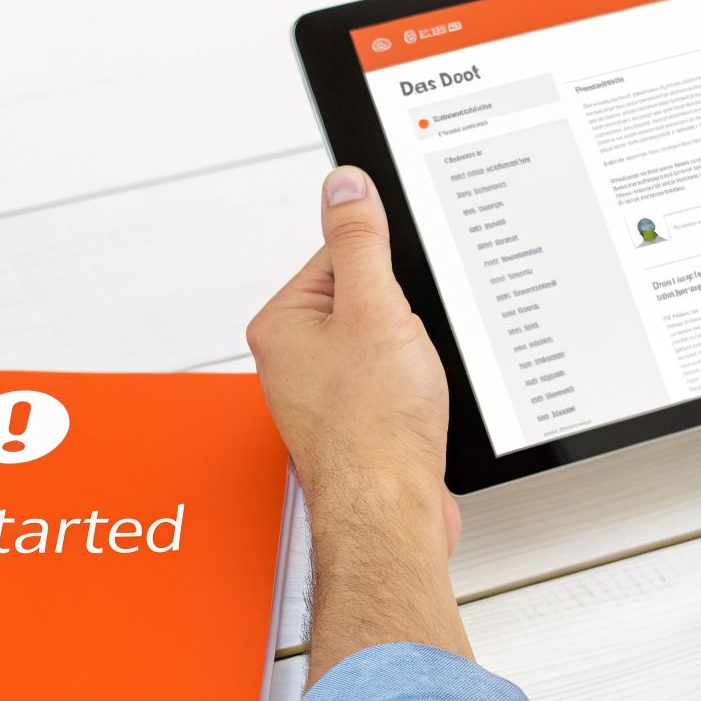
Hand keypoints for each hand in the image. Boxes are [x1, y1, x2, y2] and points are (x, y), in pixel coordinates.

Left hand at [248, 166, 466, 682]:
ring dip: (413, 358)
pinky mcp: (358, 427)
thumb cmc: (372, 431)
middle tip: (406, 349)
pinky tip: (418, 411)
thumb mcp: (374, 310)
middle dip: (402, 319)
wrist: (390, 515)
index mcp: (282, 325)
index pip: (339, 257)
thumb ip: (360, 241)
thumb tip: (345, 184)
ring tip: (411, 386)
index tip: (400, 297)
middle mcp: (294, 362)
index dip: (385, 272)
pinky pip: (395, 386)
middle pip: (367, 302)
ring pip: (387, 346)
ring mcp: (325, 398)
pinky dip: (415, 392)